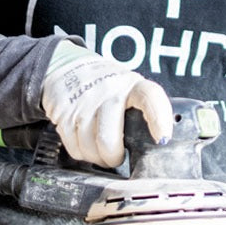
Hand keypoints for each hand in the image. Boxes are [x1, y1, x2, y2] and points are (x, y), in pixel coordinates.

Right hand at [40, 40, 172, 167]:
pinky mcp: (63, 113)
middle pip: (109, 139)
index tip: (162, 139)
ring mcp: (83, 102)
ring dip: (97, 157)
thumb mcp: (130, 89)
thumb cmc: (108, 86)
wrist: (69, 66)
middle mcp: (108, 91)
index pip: (150, 98)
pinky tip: (86, 142)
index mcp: (133, 85)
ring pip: (90, 148)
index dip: (159, 119)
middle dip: (114, 157)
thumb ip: (143, 112)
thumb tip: (159, 144)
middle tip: (117, 156)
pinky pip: (75, 148)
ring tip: (101, 149)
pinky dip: (81, 153)